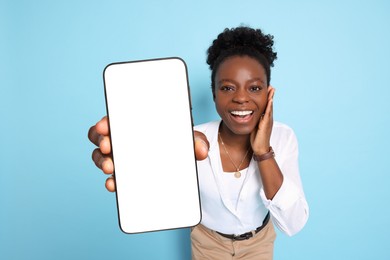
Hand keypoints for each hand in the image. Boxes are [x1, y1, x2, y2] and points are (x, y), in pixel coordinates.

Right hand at [88, 116, 209, 191]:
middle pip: (102, 137)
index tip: (105, 125)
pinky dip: (111, 181)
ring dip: (102, 161)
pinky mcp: (125, 176)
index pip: (114, 119)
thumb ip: (197, 142)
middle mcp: (124, 140)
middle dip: (102, 140)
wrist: (182, 165)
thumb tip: (202, 151)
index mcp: (136, 125)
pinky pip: (113, 178)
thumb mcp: (189, 140)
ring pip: (102, 157)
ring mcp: (122, 158)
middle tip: (109, 146)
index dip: (106, 121)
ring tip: (110, 167)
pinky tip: (113, 184)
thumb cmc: (179, 144)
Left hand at [250, 86, 274, 154]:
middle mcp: (268, 119)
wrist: (260, 149)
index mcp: (265, 119)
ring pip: (270, 107)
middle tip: (271, 86)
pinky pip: (268, 113)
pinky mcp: (266, 124)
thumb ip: (254, 121)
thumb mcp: (254, 127)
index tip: (267, 90)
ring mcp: (268, 121)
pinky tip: (270, 100)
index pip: (266, 106)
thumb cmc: (257, 139)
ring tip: (272, 89)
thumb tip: (249, 116)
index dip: (267, 98)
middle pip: (270, 105)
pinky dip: (269, 106)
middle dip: (270, 95)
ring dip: (271, 98)